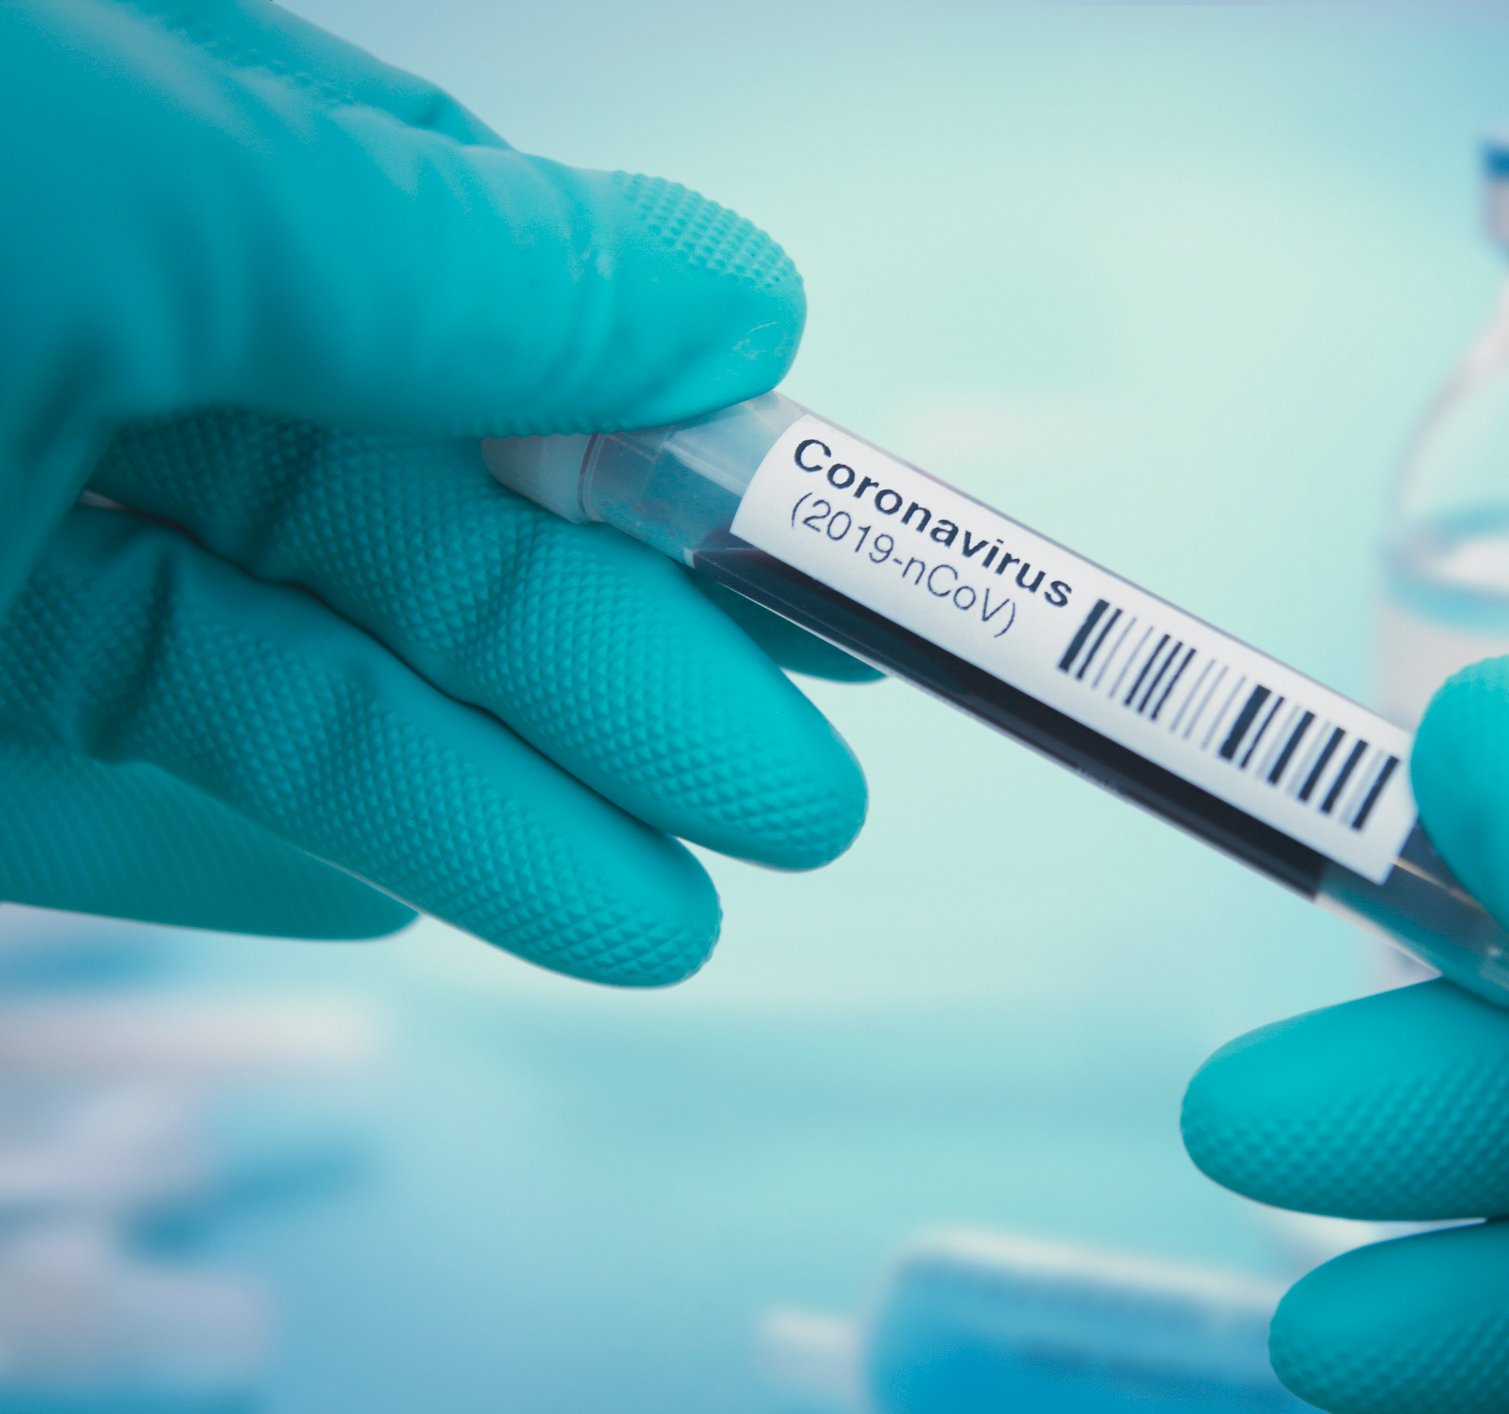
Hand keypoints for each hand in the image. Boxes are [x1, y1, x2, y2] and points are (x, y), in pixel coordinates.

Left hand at [0, 0, 866, 981]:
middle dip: (613, 670)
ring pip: (275, 681)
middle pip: (403, 523)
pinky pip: (86, 791)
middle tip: (796, 799)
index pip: (458, 287)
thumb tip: (737, 297)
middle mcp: (70, 336)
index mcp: (143, 148)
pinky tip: (401, 910)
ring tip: (668, 923)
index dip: (660, 430)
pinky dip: (242, 854)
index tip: (820, 545)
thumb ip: (438, 254)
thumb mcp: (126, 186)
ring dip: (482, 806)